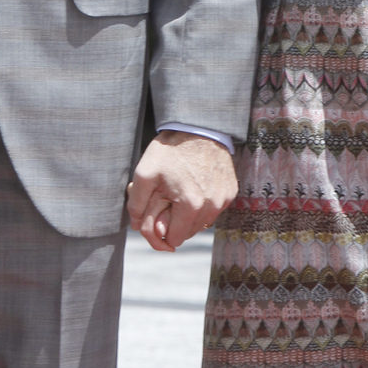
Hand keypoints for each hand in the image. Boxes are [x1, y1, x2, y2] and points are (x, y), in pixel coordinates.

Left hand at [126, 131, 236, 251]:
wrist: (198, 126)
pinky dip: (202, 203)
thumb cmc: (170, 149)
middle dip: (175, 221)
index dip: (161, 228)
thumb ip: (137, 204)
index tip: (158, 209)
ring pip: (202, 223)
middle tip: (168, 196)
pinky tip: (195, 184)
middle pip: (188, 233)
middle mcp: (211, 206)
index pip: (174, 240)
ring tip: (181, 189)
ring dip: (189, 214)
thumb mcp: (144, 173)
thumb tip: (137, 227)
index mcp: (190, 206)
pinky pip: (213, 210)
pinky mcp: (230, 192)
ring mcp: (223, 199)